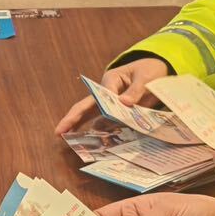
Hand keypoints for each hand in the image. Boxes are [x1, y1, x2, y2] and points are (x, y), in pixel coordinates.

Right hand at [54, 58, 170, 133]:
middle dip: (72, 119)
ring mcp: (108, 104)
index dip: (107, 105)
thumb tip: (124, 103)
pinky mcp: (116, 113)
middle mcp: (105, 92)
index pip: (104, 93)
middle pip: (85, 106)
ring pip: (91, 117)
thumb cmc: (149, 70)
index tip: (118, 110)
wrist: (155, 73)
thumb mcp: (146, 78)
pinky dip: (97, 134)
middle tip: (59, 132)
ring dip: (80, 129)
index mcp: (111, 79)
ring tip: (69, 142)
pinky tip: (89, 145)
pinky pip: (105, 124)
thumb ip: (136, 90)